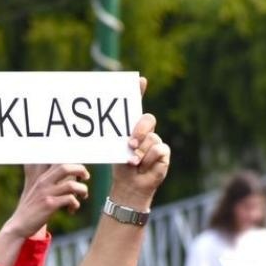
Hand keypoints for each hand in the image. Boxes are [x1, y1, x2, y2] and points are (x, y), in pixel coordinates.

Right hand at [7, 163, 89, 236]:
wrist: (19, 225)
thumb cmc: (33, 209)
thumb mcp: (38, 191)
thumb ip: (51, 182)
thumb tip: (71, 178)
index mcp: (42, 178)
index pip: (58, 161)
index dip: (73, 162)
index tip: (79, 170)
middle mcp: (43, 182)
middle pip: (65, 167)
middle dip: (80, 170)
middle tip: (86, 177)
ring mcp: (46, 193)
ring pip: (71, 185)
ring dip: (82, 190)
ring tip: (83, 196)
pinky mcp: (49, 205)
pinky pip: (70, 199)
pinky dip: (75, 204)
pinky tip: (72, 210)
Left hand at [108, 84, 167, 208]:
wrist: (129, 185)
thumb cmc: (120, 165)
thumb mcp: (113, 149)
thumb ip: (113, 139)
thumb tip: (102, 132)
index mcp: (132, 126)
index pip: (137, 105)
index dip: (140, 91)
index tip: (140, 80)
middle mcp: (146, 131)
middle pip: (148, 119)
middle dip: (139, 130)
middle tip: (130, 144)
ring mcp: (155, 140)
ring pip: (151, 139)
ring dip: (139, 154)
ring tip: (133, 163)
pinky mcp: (163, 152)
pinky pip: (158, 150)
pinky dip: (148, 160)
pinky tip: (143, 166)